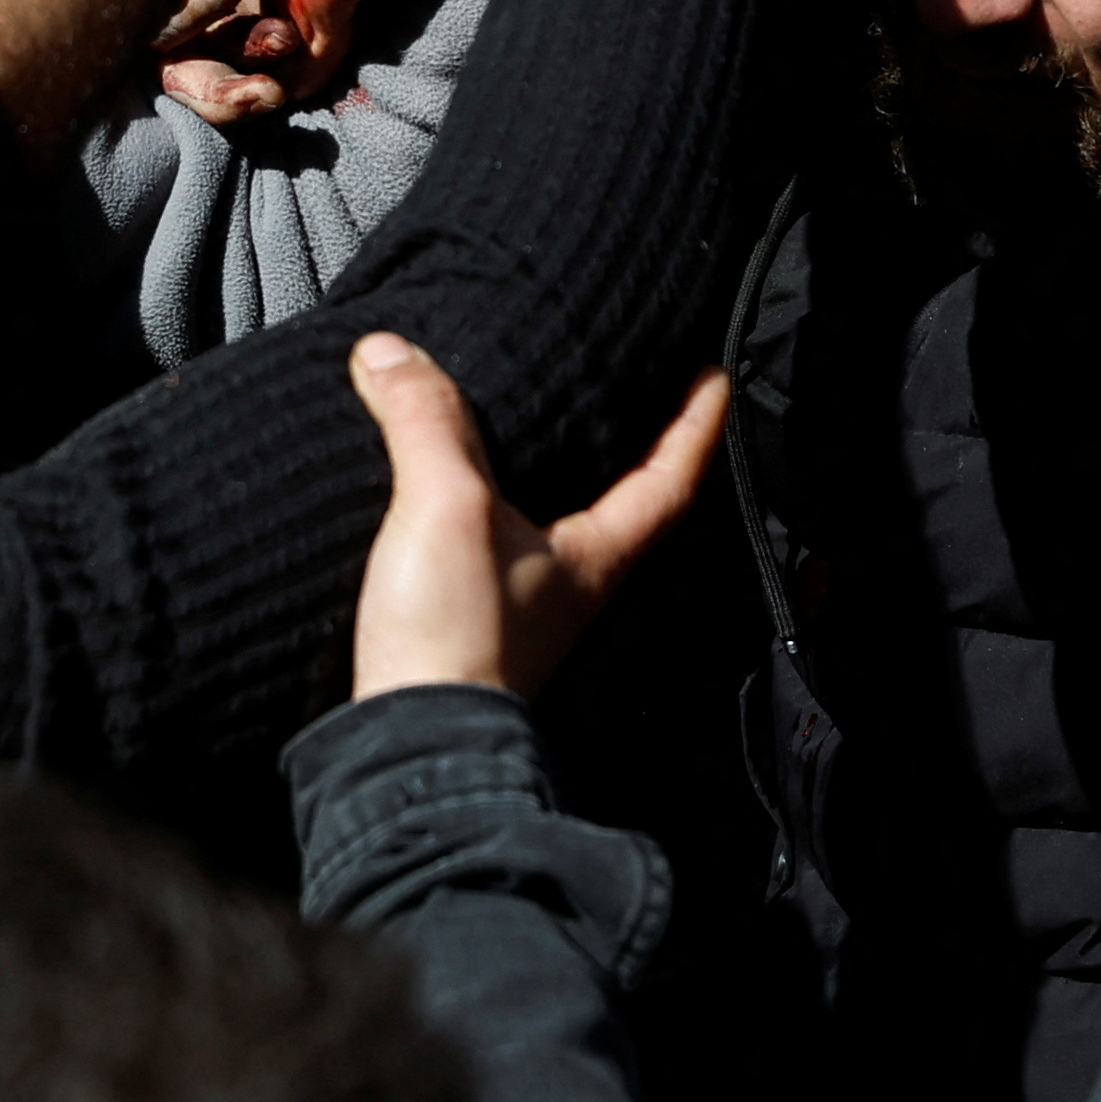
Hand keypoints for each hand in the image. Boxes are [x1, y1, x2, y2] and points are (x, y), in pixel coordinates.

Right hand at [346, 331, 729, 701]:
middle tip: (631, 388)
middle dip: (628, 445)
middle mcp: (569, 584)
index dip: (695, 424)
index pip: (669, 479)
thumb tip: (390, 351)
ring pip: (557, 528)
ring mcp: (521, 610)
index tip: (710, 375)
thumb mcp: (448, 509)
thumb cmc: (457, 640)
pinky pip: (493, 549)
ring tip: (542, 426)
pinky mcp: (468, 627)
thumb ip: (427, 423)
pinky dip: (489, 509)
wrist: (403, 750)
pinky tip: (455, 496)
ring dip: (555, 476)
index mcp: (594, 556)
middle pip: (622, 503)